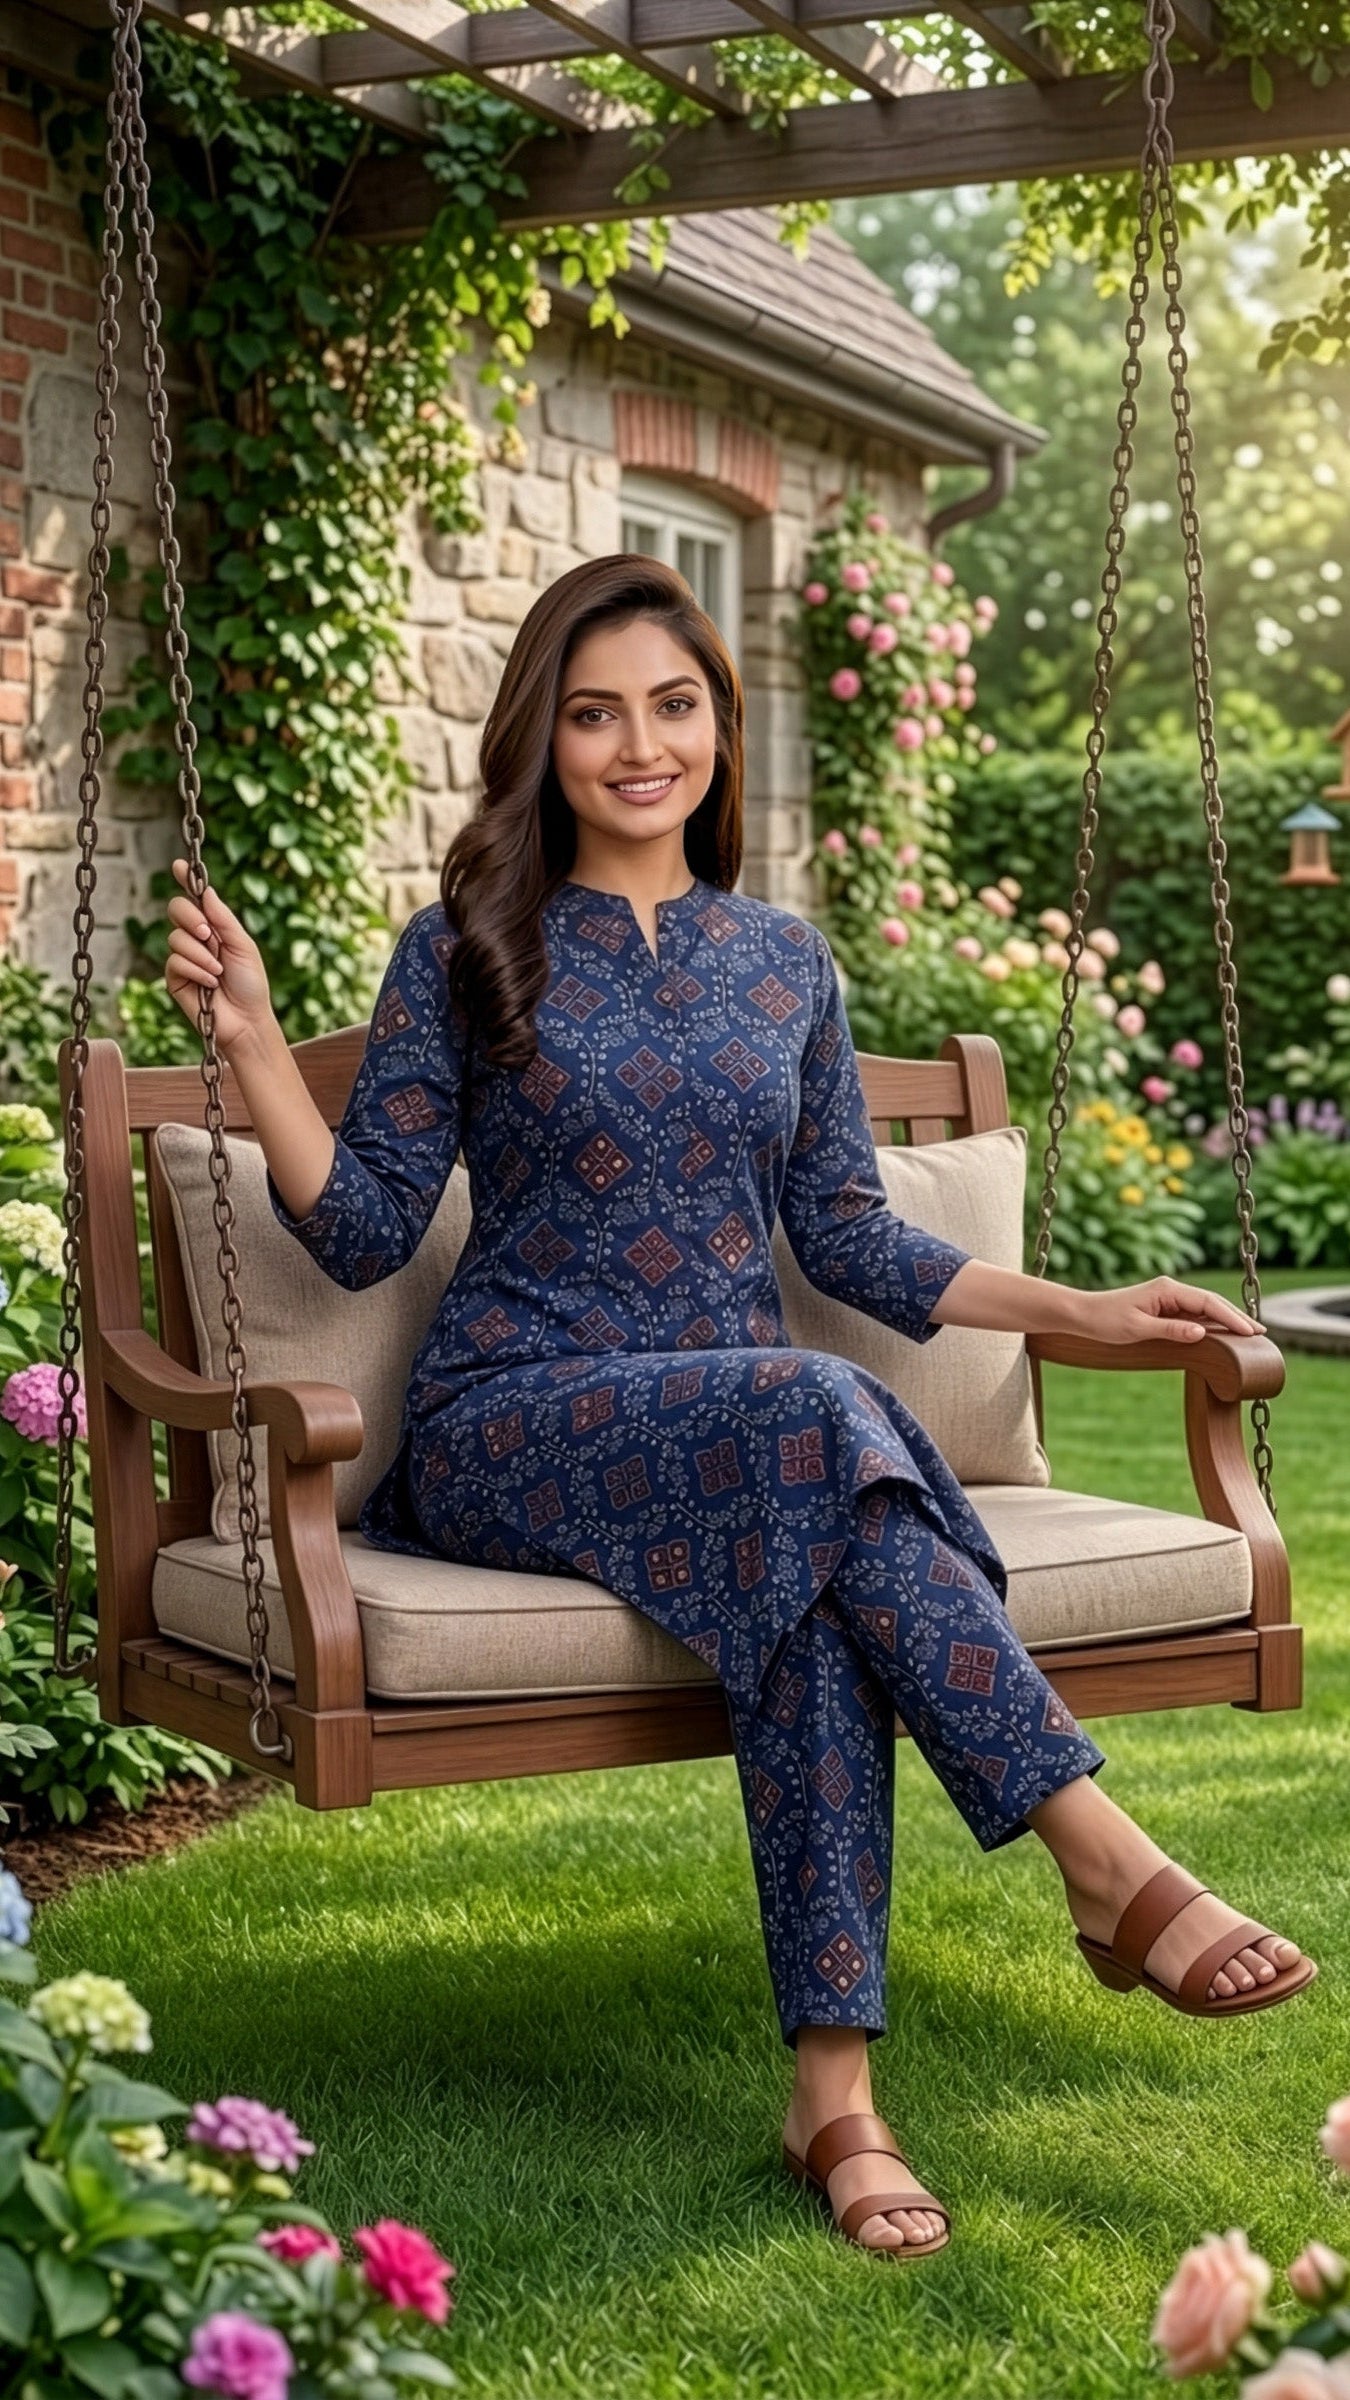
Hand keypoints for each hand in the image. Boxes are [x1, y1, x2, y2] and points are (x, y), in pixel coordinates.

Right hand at [164, 858, 273, 1055]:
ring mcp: (184, 957)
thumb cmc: (250, 983)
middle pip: (176, 910)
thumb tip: (207, 891)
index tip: (178, 865)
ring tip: (218, 972)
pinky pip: (174, 961)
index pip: (195, 899)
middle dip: (190, 917)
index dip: (185, 880)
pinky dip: (195, 970)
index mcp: (215, 927)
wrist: (247, 1019)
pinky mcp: (175, 978)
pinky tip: (210, 984)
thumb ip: (223, 918)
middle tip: (208, 934)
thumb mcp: (243, 945)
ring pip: (175, 938)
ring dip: (201, 955)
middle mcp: (196, 939)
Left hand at [1088, 1276, 1264, 1345]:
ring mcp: (1168, 1297)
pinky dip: (1211, 1322)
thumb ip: (1170, 1330)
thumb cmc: (1106, 1321)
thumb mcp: (1137, 1329)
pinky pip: (1194, 1314)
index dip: (1231, 1317)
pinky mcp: (1164, 1307)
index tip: (1251, 1331)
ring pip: (1205, 1307)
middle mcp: (1171, 1289)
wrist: (1082, 1314)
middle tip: (1261, 1332)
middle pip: (1212, 1302)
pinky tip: (1223, 1332)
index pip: (1208, 1302)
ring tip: (1250, 1333)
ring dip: (1226, 1319)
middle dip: (1236, 1316)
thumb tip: (1201, 1333)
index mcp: (1167, 1290)